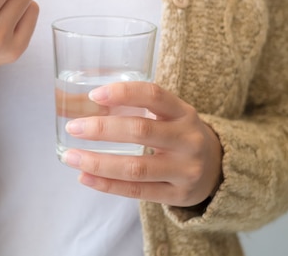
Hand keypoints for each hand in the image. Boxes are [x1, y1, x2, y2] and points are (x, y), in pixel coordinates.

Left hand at [61, 82, 222, 206]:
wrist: (217, 170)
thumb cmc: (178, 135)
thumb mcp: (169, 116)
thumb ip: (135, 108)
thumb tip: (79, 103)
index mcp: (184, 112)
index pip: (153, 95)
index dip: (123, 93)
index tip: (94, 95)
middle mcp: (188, 139)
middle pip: (140, 131)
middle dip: (101, 129)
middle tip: (73, 128)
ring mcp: (185, 170)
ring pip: (136, 167)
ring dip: (97, 162)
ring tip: (70, 157)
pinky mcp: (178, 195)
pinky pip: (137, 191)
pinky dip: (107, 185)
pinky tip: (84, 177)